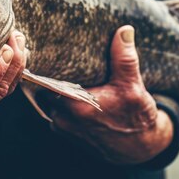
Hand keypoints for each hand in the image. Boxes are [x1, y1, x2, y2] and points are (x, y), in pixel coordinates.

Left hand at [45, 26, 172, 163]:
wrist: (140, 148)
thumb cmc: (136, 117)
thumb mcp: (133, 85)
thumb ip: (124, 58)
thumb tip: (124, 30)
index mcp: (75, 107)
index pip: (45, 81)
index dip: (41, 65)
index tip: (38, 49)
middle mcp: (63, 119)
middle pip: (44, 89)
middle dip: (47, 74)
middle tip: (48, 53)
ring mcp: (61, 127)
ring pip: (47, 100)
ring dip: (52, 88)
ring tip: (56, 68)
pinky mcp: (64, 132)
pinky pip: (54, 110)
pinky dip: (58, 99)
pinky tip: (64, 87)